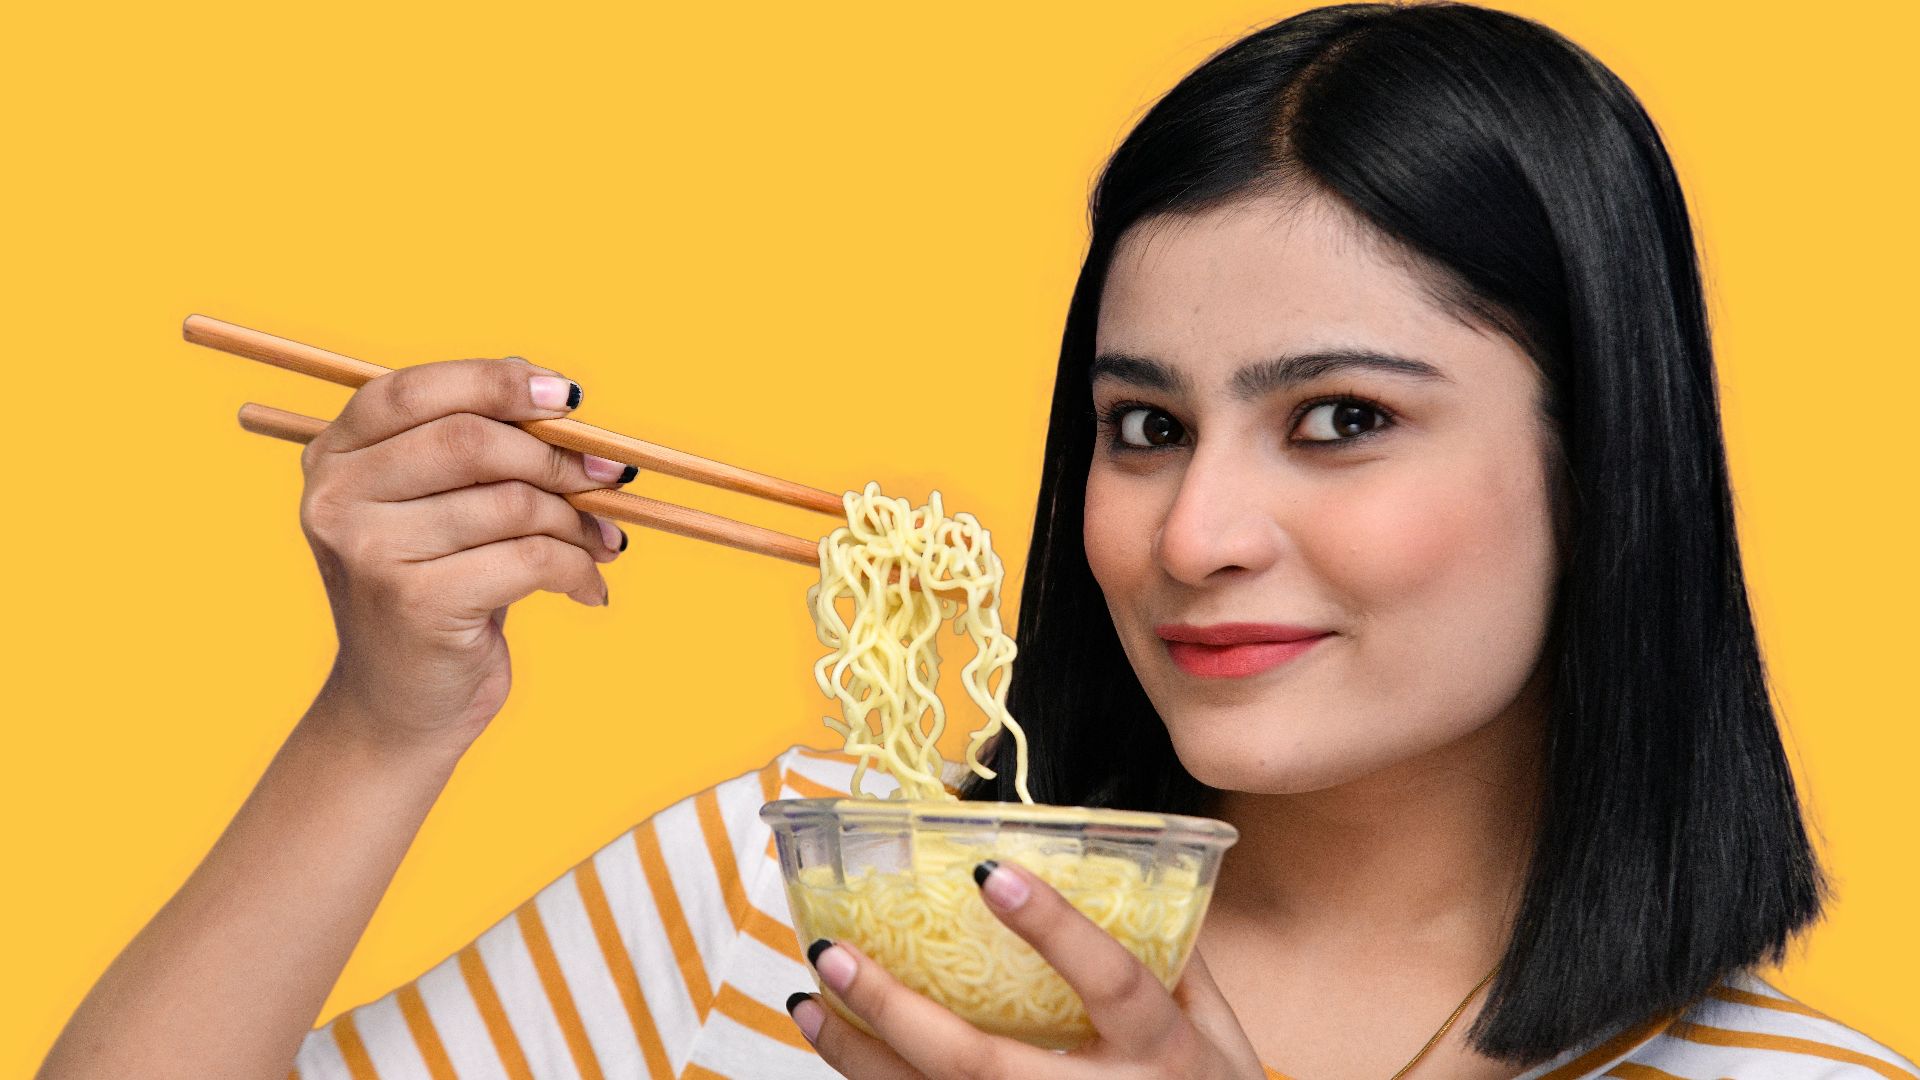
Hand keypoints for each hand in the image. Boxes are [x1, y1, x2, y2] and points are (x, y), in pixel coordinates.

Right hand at [299, 357, 633, 755]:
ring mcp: (371, 552)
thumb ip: (476, 443)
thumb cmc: (434, 590)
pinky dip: (577, 569)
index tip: (570, 397)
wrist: (399, 707)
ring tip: (603, 541)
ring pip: (512, 502)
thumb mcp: (441, 508)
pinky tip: (588, 587)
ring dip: (578, 521)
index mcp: (336, 458)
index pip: (416, 390)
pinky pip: (530, 559)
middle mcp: (338, 499)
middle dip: (557, 456)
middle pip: (471, 440)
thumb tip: (550, 388)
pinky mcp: (417, 603)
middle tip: (610, 477)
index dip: (498, 381)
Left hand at [788, 860, 1267, 1078]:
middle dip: (899, 1012)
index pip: (1110, 982)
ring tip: (808, 1000)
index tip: (991, 872)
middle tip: (834, 952)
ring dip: (862, 1057)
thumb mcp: (1220, 1031)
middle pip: (984, 1066)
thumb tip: (1124, 869)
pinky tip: (839, 1049)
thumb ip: (1176, 956)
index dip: (1054, 929)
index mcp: (1164, 1052)